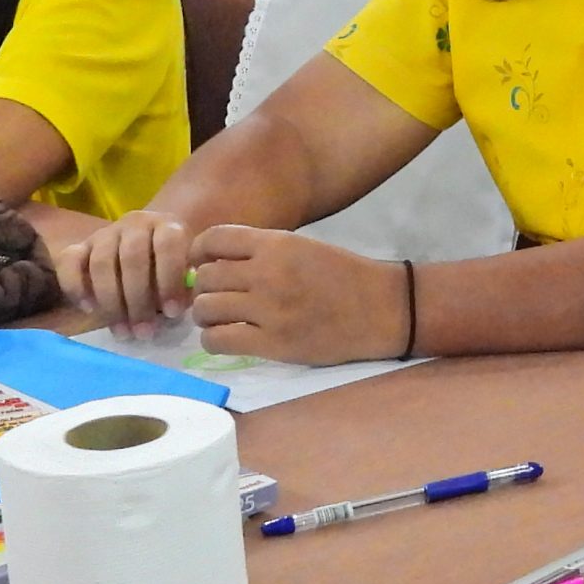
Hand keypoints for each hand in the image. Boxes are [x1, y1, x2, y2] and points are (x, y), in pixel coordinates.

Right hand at [60, 209, 197, 325]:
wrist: (152, 239)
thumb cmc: (173, 264)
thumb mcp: (187, 271)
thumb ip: (184, 286)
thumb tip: (171, 311)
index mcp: (167, 225)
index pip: (167, 245)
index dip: (170, 279)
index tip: (172, 313)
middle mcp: (135, 223)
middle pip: (132, 258)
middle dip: (138, 300)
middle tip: (144, 332)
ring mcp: (106, 232)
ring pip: (101, 262)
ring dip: (111, 302)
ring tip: (122, 331)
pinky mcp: (82, 244)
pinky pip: (69, 260)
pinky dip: (76, 286)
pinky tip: (89, 309)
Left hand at [189, 228, 410, 362]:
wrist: (383, 308)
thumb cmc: (344, 276)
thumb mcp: (302, 248)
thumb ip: (261, 252)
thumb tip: (213, 264)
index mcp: (276, 243)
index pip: (214, 239)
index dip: (200, 253)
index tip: (203, 265)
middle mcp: (268, 273)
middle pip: (207, 277)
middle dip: (204, 288)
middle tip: (216, 298)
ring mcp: (269, 309)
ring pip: (207, 309)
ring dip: (207, 315)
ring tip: (220, 319)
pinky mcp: (273, 343)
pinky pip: (220, 339)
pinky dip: (214, 339)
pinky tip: (227, 337)